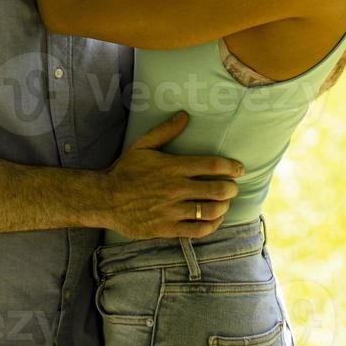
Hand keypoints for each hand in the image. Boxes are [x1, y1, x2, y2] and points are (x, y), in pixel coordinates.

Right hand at [97, 112, 245, 238]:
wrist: (105, 199)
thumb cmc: (125, 170)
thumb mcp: (142, 145)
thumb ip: (165, 131)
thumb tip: (185, 115)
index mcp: (172, 167)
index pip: (212, 166)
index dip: (231, 167)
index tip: (240, 169)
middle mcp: (175, 189)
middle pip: (217, 190)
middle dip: (231, 189)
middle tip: (233, 188)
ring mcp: (172, 210)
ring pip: (210, 211)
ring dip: (223, 207)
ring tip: (225, 203)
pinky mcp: (167, 228)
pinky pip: (198, 230)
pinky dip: (211, 225)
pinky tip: (214, 220)